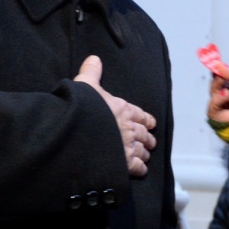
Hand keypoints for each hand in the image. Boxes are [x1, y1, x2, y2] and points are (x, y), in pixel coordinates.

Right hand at [75, 55, 156, 176]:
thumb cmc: (82, 108)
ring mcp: (128, 146)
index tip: (151, 123)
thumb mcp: (85, 85)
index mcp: (123, 109)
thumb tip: (94, 58)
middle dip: (147, 138)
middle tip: (151, 142)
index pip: (140, 115)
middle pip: (144, 134)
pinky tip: (140, 170)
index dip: (146, 120)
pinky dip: (140, 169)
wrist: (77, 131)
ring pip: (142, 151)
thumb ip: (91, 73)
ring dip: (144, 153)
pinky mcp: (124, 163)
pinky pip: (137, 167)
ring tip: (146, 155)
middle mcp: (129, 128)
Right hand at [202, 60, 228, 162]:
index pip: (219, 82)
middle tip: (222, 80)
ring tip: (228, 94)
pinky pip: (219, 125)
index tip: (218, 70)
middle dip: (215, 86)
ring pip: (212, 110)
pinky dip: (226, 118)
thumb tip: (218, 65)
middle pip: (213, 95)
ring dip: (216, 101)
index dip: (217, 76)